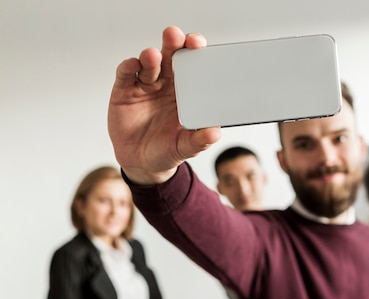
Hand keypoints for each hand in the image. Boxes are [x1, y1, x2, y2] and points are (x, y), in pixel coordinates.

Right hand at [108, 26, 221, 183]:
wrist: (142, 163)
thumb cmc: (167, 150)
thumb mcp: (185, 148)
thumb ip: (199, 140)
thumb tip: (215, 133)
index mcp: (186, 93)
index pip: (192, 66)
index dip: (194, 52)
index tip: (198, 44)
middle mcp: (166, 84)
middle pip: (170, 58)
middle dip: (174, 45)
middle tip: (177, 37)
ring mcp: (145, 86)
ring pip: (149, 63)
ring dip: (151, 57)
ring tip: (153, 55)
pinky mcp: (124, 91)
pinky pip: (126, 74)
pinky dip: (129, 67)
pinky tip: (134, 64)